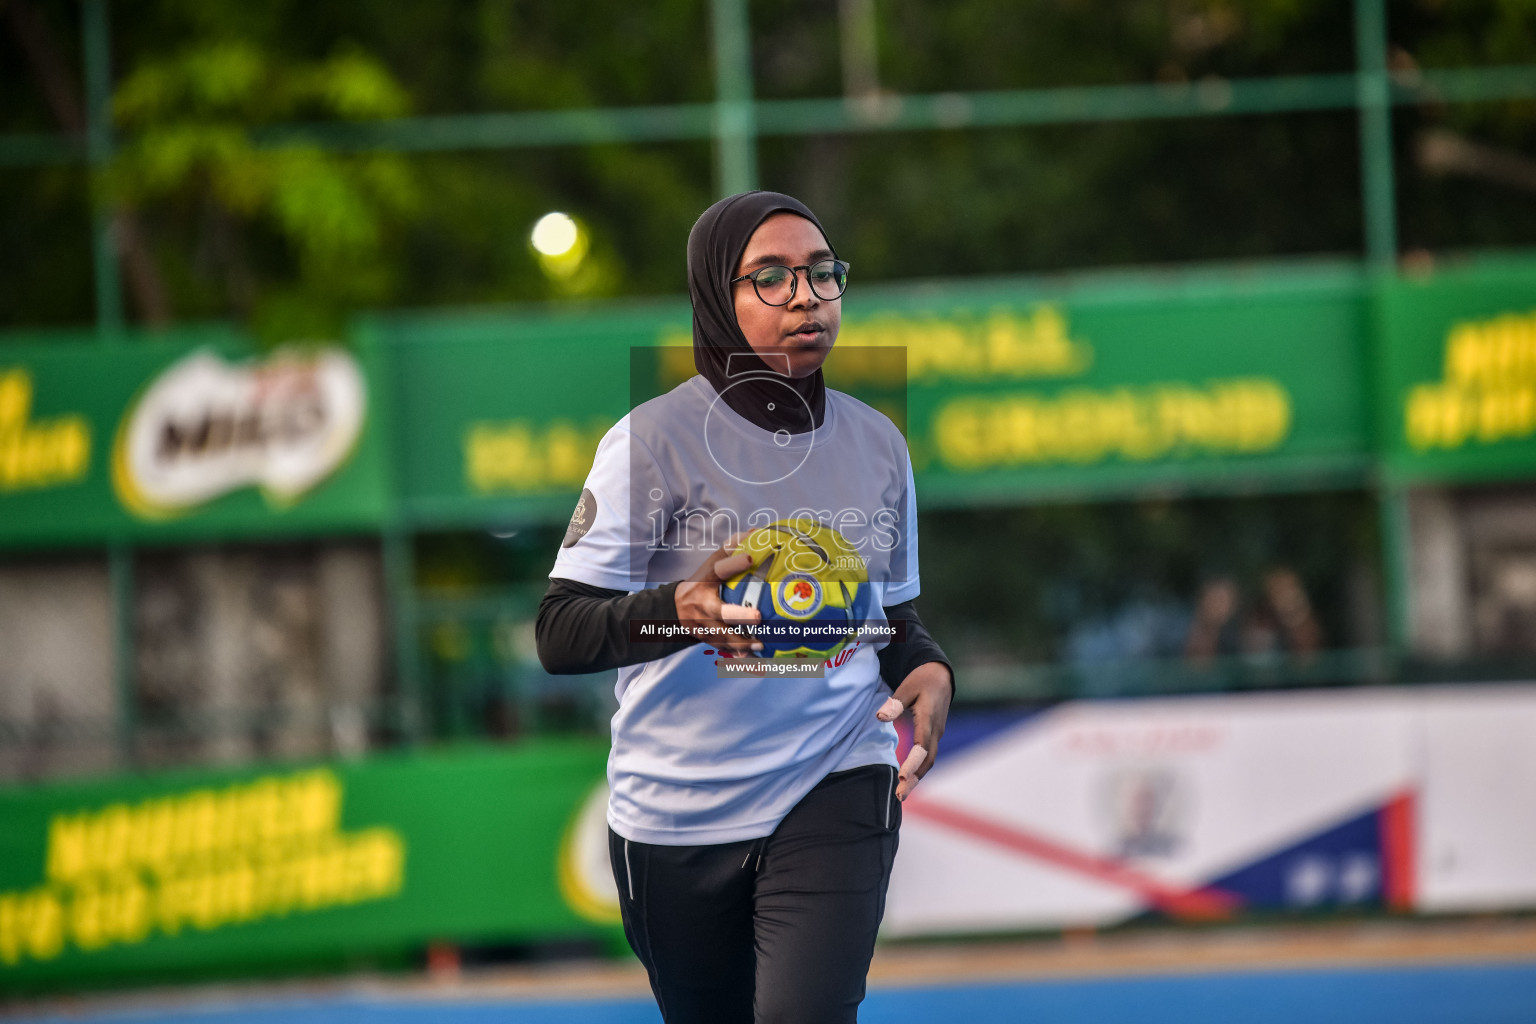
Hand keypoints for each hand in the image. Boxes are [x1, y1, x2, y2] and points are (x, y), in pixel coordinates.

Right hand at [673, 533, 763, 655]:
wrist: (673, 612)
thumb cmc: (699, 585)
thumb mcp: (708, 567)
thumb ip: (729, 551)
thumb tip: (755, 534)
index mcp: (703, 584)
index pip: (717, 569)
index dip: (732, 563)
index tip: (750, 557)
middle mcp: (701, 607)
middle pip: (720, 612)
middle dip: (739, 616)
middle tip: (758, 617)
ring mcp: (703, 627)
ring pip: (723, 636)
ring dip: (742, 642)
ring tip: (761, 644)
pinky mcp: (708, 641)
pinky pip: (724, 651)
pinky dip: (739, 658)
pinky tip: (755, 663)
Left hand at [875, 661, 951, 800]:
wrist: (941, 678)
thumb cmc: (921, 681)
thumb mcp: (907, 687)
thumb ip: (894, 703)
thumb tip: (880, 717)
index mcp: (929, 718)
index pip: (922, 745)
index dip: (913, 762)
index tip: (902, 777)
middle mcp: (935, 731)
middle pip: (928, 760)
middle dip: (915, 778)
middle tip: (900, 795)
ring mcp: (936, 735)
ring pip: (929, 761)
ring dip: (917, 778)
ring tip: (901, 794)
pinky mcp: (933, 737)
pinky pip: (927, 757)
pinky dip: (918, 770)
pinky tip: (907, 781)